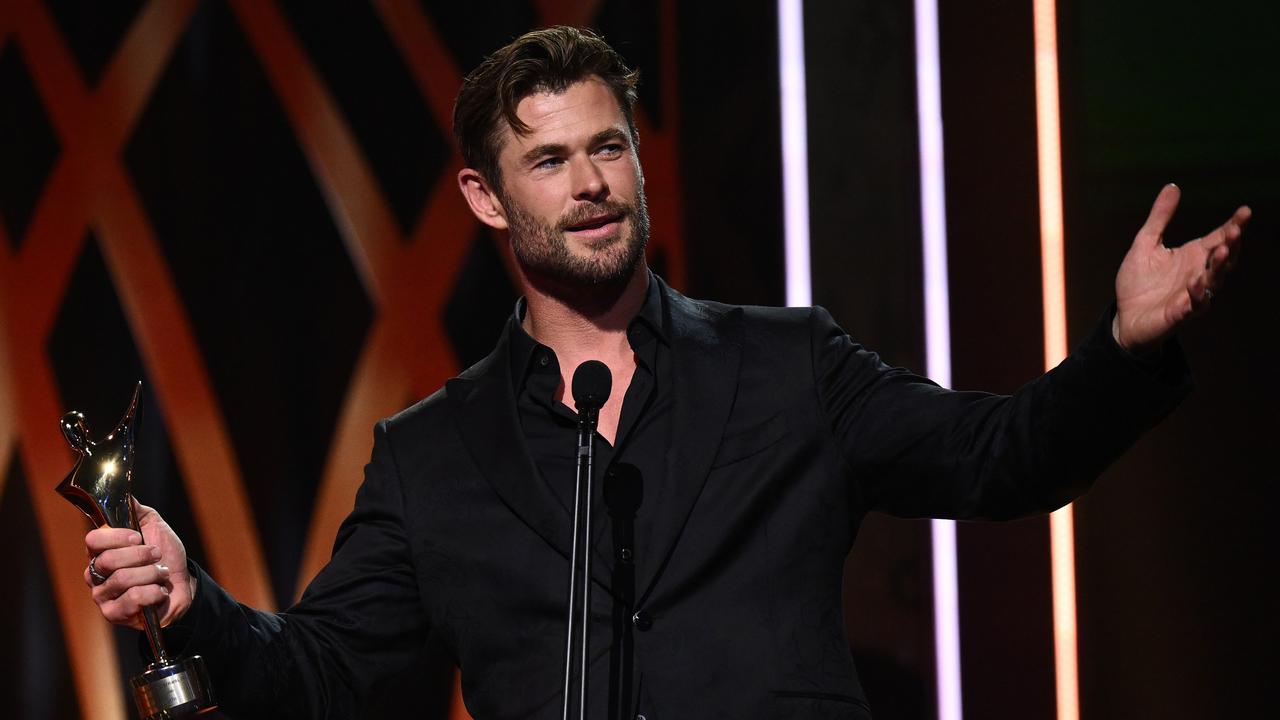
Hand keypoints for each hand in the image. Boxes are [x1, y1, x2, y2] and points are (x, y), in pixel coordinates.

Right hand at [84, 500, 194, 630]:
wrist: (182, 586)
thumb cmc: (164, 556)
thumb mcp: (154, 526)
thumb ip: (135, 510)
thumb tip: (122, 492)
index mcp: (101, 550)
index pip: (93, 540)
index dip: (115, 537)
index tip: (137, 536)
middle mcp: (96, 573)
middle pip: (108, 560)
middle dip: (141, 556)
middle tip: (157, 556)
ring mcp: (102, 595)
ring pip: (122, 580)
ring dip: (151, 574)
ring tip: (161, 574)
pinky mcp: (113, 613)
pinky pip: (132, 599)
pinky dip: (153, 592)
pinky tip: (159, 592)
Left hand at [1113, 184, 1250, 352]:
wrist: (1124, 317)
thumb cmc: (1138, 282)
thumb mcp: (1145, 243)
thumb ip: (1160, 217)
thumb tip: (1173, 186)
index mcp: (1193, 256)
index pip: (1219, 238)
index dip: (1233, 225)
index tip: (1245, 211)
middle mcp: (1199, 273)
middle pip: (1224, 258)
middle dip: (1232, 244)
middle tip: (1235, 230)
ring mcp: (1193, 294)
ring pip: (1214, 280)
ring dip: (1219, 266)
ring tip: (1223, 250)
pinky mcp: (1180, 313)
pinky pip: (1194, 303)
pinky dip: (1197, 293)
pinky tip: (1195, 281)